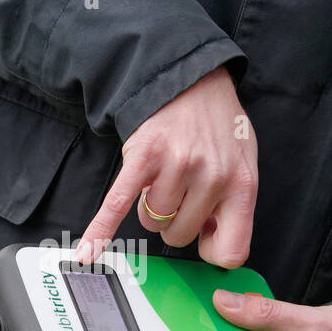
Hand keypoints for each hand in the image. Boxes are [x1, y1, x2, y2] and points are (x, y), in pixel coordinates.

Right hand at [77, 67, 256, 268]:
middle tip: (180, 193)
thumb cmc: (218, 126)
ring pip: (152, 221)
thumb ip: (234, 205)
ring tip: (161, 179)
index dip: (212, 249)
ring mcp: (178, 166)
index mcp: (241, 185)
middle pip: (179, 236)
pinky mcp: (144, 157)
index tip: (205, 234)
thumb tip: (209, 241)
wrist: (192, 78)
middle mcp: (212, 178)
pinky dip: (100, 229)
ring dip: (150, 207)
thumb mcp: (244, 164)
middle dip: (174, 220)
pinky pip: (119, 204)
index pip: (230, 251)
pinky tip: (87, 251)